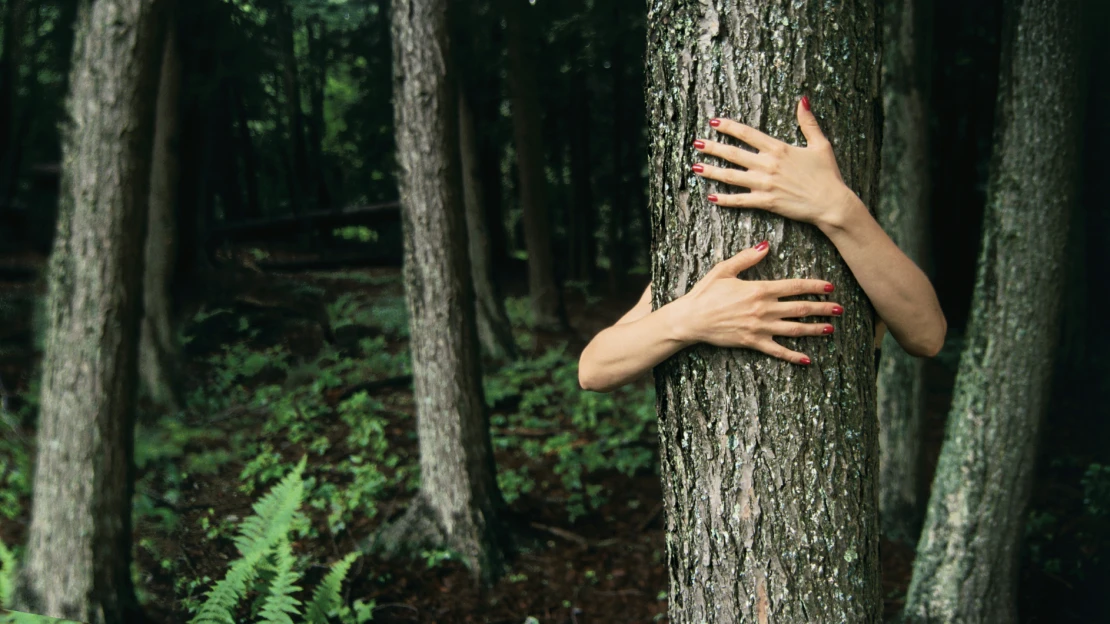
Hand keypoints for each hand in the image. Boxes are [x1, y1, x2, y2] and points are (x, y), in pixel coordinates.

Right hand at [674, 241, 842, 364]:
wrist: (690, 319)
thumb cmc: (705, 293)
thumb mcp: (724, 269)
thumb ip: (747, 258)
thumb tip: (766, 245)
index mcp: (759, 289)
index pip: (794, 286)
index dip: (814, 286)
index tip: (830, 286)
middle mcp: (763, 309)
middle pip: (800, 308)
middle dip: (823, 308)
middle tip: (840, 309)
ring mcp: (760, 327)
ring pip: (794, 329)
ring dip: (814, 329)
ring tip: (830, 329)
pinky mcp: (752, 342)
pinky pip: (777, 351)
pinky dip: (793, 356)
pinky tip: (807, 359)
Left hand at [691, 96, 858, 229]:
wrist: (831, 202)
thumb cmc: (827, 175)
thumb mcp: (820, 144)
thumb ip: (808, 122)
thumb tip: (802, 100)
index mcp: (778, 148)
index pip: (747, 134)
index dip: (729, 127)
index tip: (714, 122)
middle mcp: (768, 165)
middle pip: (733, 154)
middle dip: (712, 147)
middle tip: (696, 143)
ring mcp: (765, 184)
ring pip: (731, 176)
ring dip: (712, 171)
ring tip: (695, 167)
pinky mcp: (766, 202)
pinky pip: (740, 201)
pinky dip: (725, 200)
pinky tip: (711, 197)